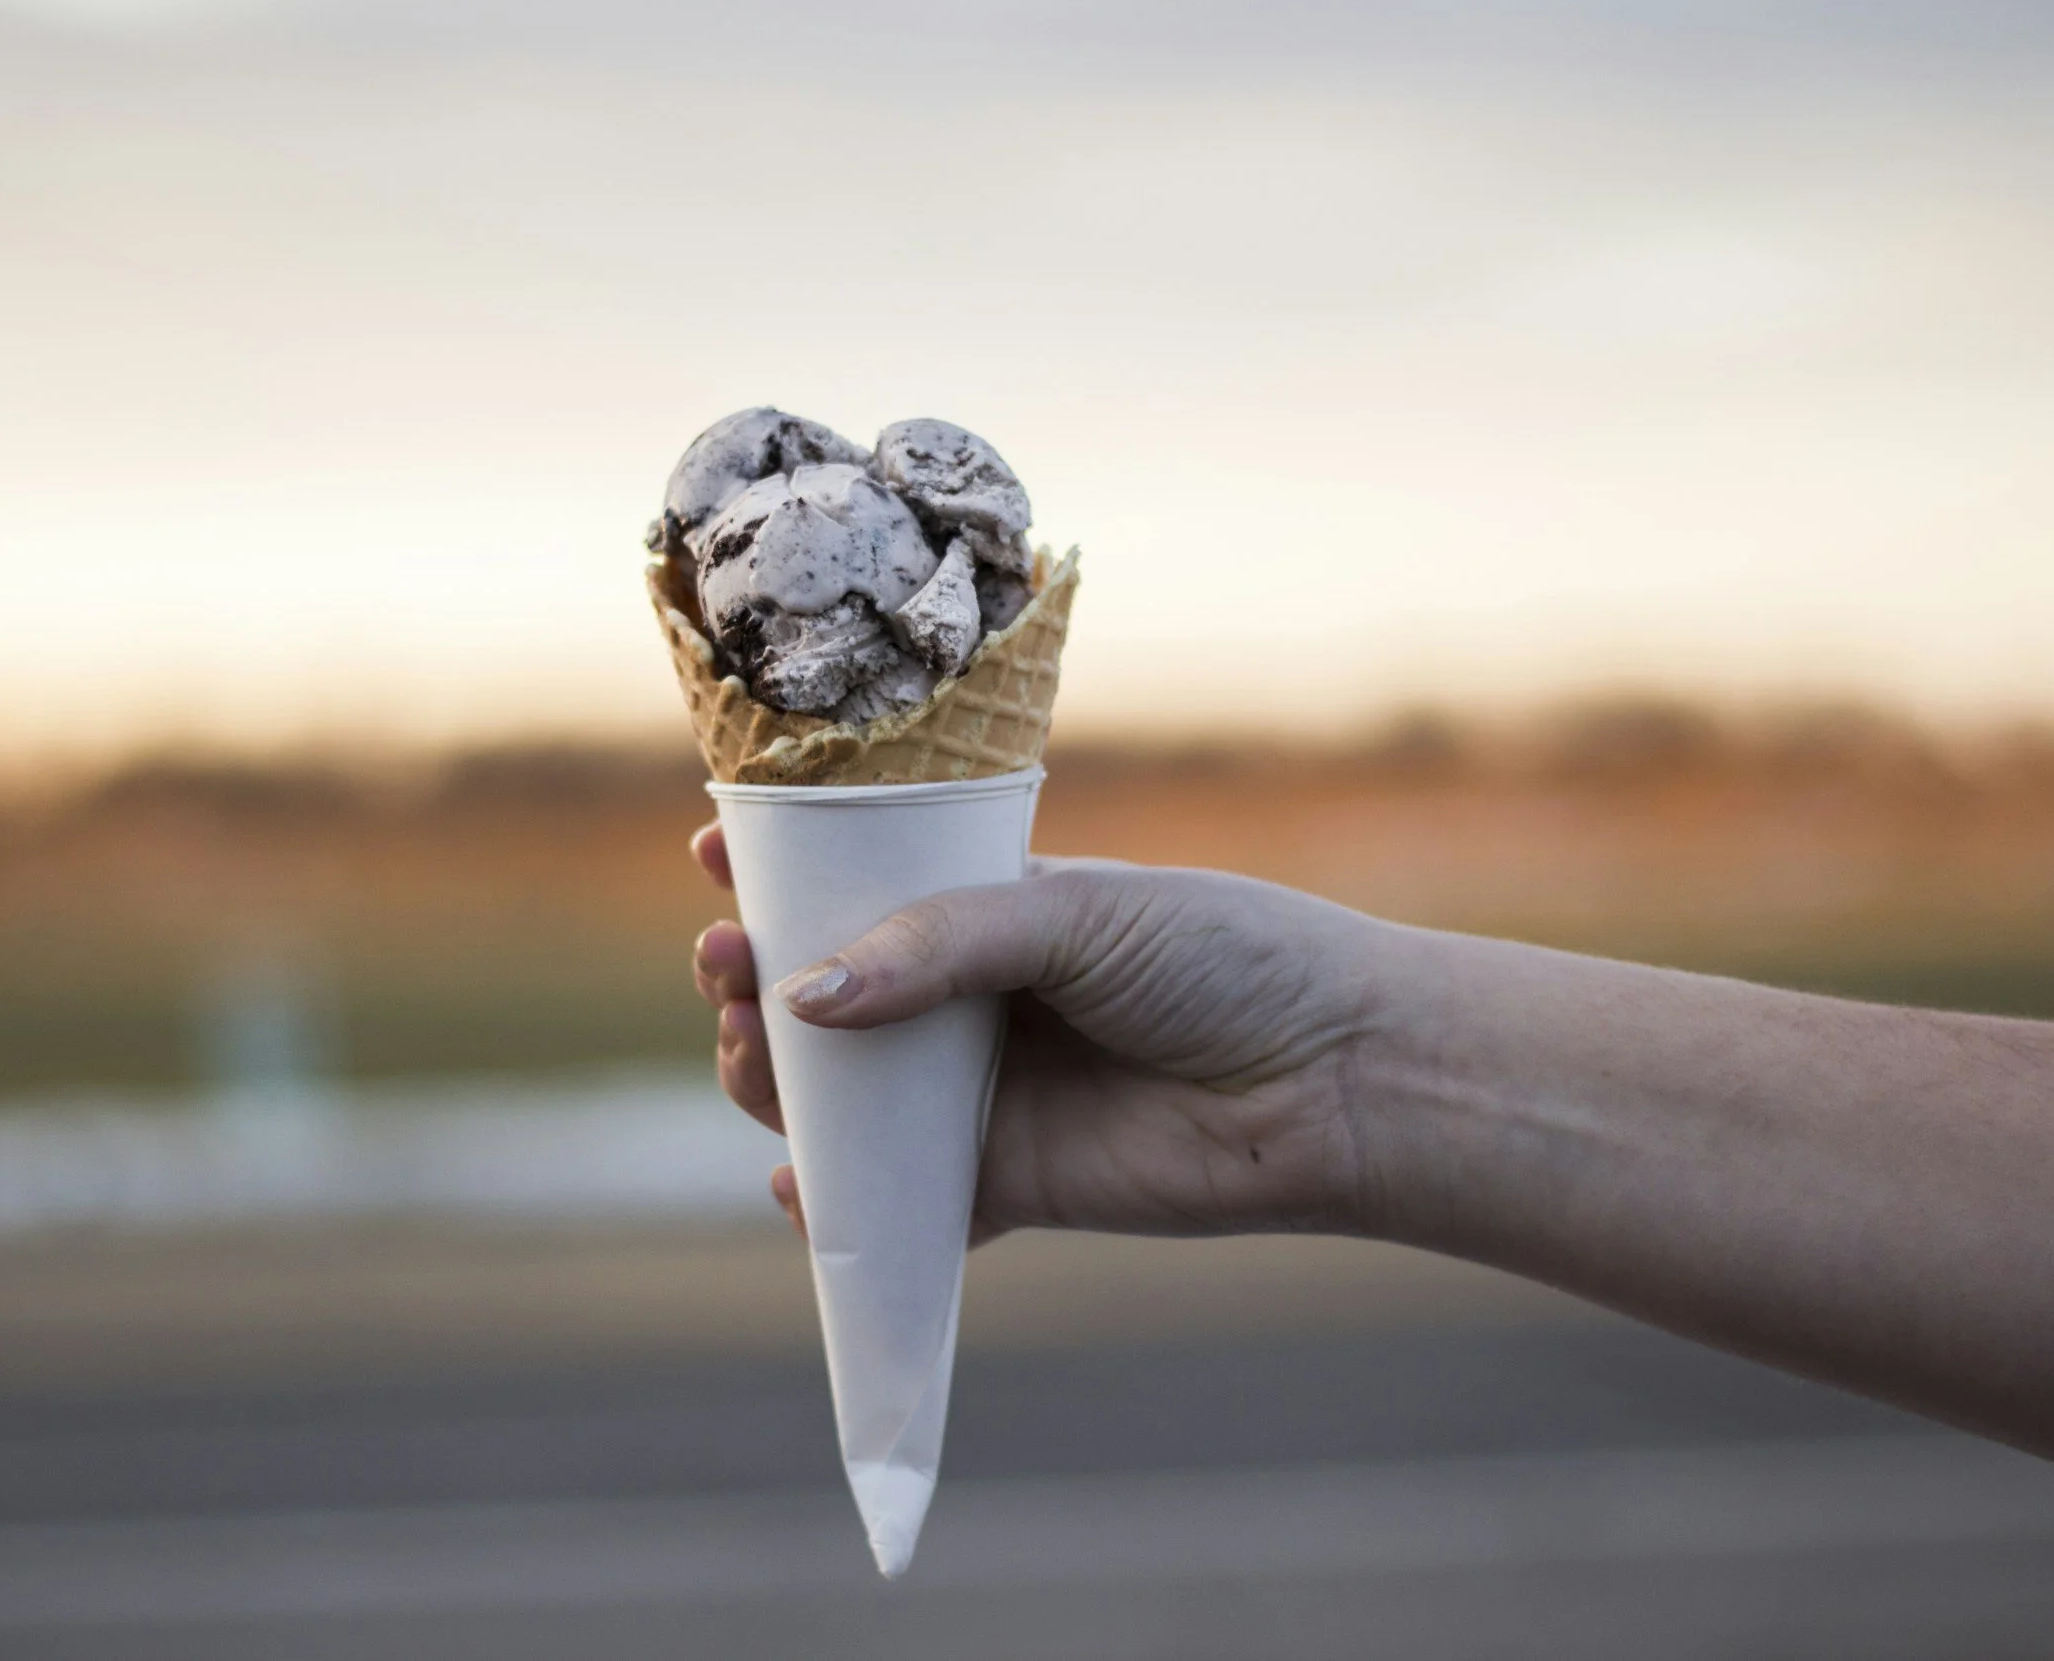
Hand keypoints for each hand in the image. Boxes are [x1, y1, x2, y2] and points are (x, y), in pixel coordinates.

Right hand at [688, 823, 1396, 1243]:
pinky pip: (901, 1204)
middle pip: (826, 999)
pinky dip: (841, 1204)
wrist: (1337, 1078)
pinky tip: (802, 1187)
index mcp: (992, 911)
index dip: (782, 872)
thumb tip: (805, 993)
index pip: (862, 886)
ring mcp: (986, 1096)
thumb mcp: (1074, 913)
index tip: (716, 849)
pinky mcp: (1008, 1186)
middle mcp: (975, 1003)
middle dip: (756, 979)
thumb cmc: (1226, 960)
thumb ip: (940, 946)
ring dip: (777, 1079)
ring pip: (844, 1099)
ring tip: (752, 1049)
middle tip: (725, 960)